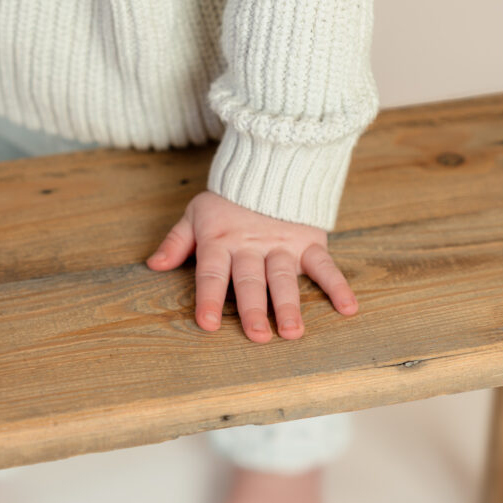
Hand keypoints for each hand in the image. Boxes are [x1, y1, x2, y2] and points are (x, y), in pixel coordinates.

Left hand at [146, 190, 357, 342]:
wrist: (267, 166)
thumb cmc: (227, 200)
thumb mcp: (195, 214)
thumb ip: (176, 241)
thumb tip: (154, 265)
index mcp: (220, 241)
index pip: (212, 273)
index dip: (208, 298)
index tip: (208, 324)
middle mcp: (250, 247)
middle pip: (250, 280)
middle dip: (253, 308)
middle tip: (257, 336)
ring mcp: (281, 245)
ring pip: (284, 277)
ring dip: (289, 304)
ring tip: (293, 332)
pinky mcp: (308, 242)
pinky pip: (324, 264)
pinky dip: (338, 284)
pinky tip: (348, 308)